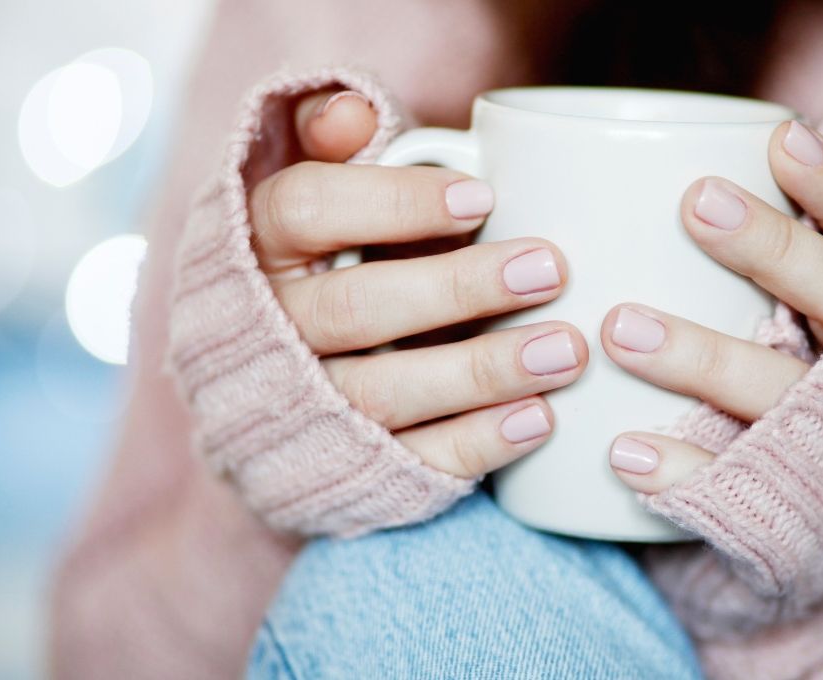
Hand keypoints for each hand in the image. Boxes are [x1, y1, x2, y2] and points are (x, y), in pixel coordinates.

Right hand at [249, 88, 588, 479]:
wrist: (280, 388)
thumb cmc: (332, 258)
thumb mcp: (322, 189)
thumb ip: (331, 138)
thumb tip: (352, 110)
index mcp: (257, 246)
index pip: (306, 210)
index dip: (394, 203)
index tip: (484, 198)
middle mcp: (267, 330)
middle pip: (352, 308)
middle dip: (455, 291)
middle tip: (549, 269)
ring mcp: (302, 408)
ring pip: (382, 394)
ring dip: (480, 373)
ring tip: (565, 350)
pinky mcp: (343, 470)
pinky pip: (409, 463)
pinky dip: (476, 444)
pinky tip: (539, 419)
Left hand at [602, 119, 822, 491]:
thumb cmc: (795, 371)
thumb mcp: (809, 309)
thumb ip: (775, 249)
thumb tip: (689, 155)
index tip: (780, 140)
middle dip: (774, 250)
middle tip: (698, 205)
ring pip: (778, 389)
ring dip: (703, 357)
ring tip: (619, 327)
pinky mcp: (791, 504)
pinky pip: (736, 483)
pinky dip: (682, 469)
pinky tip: (623, 450)